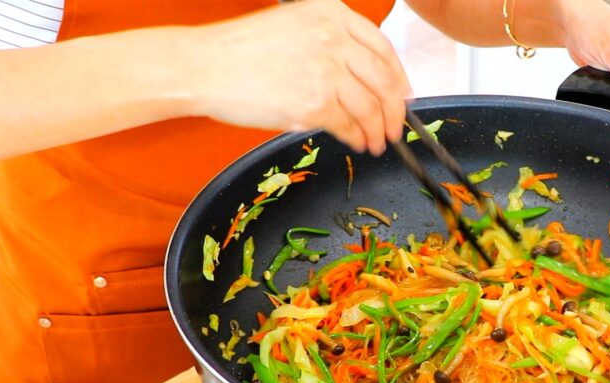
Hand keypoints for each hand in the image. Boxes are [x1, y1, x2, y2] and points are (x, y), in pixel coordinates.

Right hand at [185, 0, 411, 154]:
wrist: (205, 66)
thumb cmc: (240, 50)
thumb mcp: (292, 25)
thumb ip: (330, 43)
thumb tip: (362, 80)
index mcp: (330, 13)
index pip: (382, 48)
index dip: (399, 76)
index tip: (404, 94)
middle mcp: (333, 39)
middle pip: (384, 81)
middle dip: (395, 110)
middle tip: (395, 127)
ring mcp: (325, 71)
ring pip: (371, 108)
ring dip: (378, 130)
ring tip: (376, 142)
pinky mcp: (314, 104)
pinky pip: (349, 126)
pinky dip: (358, 138)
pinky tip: (357, 142)